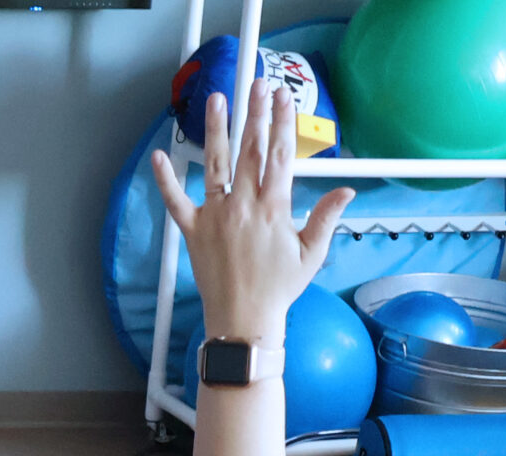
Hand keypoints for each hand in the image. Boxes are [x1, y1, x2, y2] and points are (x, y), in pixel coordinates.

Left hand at [149, 80, 352, 342]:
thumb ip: (326, 217)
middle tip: (257, 84)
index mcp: (274, 209)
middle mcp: (244, 206)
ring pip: (216, 165)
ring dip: (218, 129)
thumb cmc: (278, 290)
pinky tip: (160, 157)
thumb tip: (346, 191)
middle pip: (250, 150)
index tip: (283, 98)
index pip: (281, 155)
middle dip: (255, 114)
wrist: (244, 321)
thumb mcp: (311, 254)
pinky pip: (177, 202)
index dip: (283, 123)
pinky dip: (167, 181)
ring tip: (218, 99)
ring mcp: (217, 217)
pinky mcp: (194, 232)